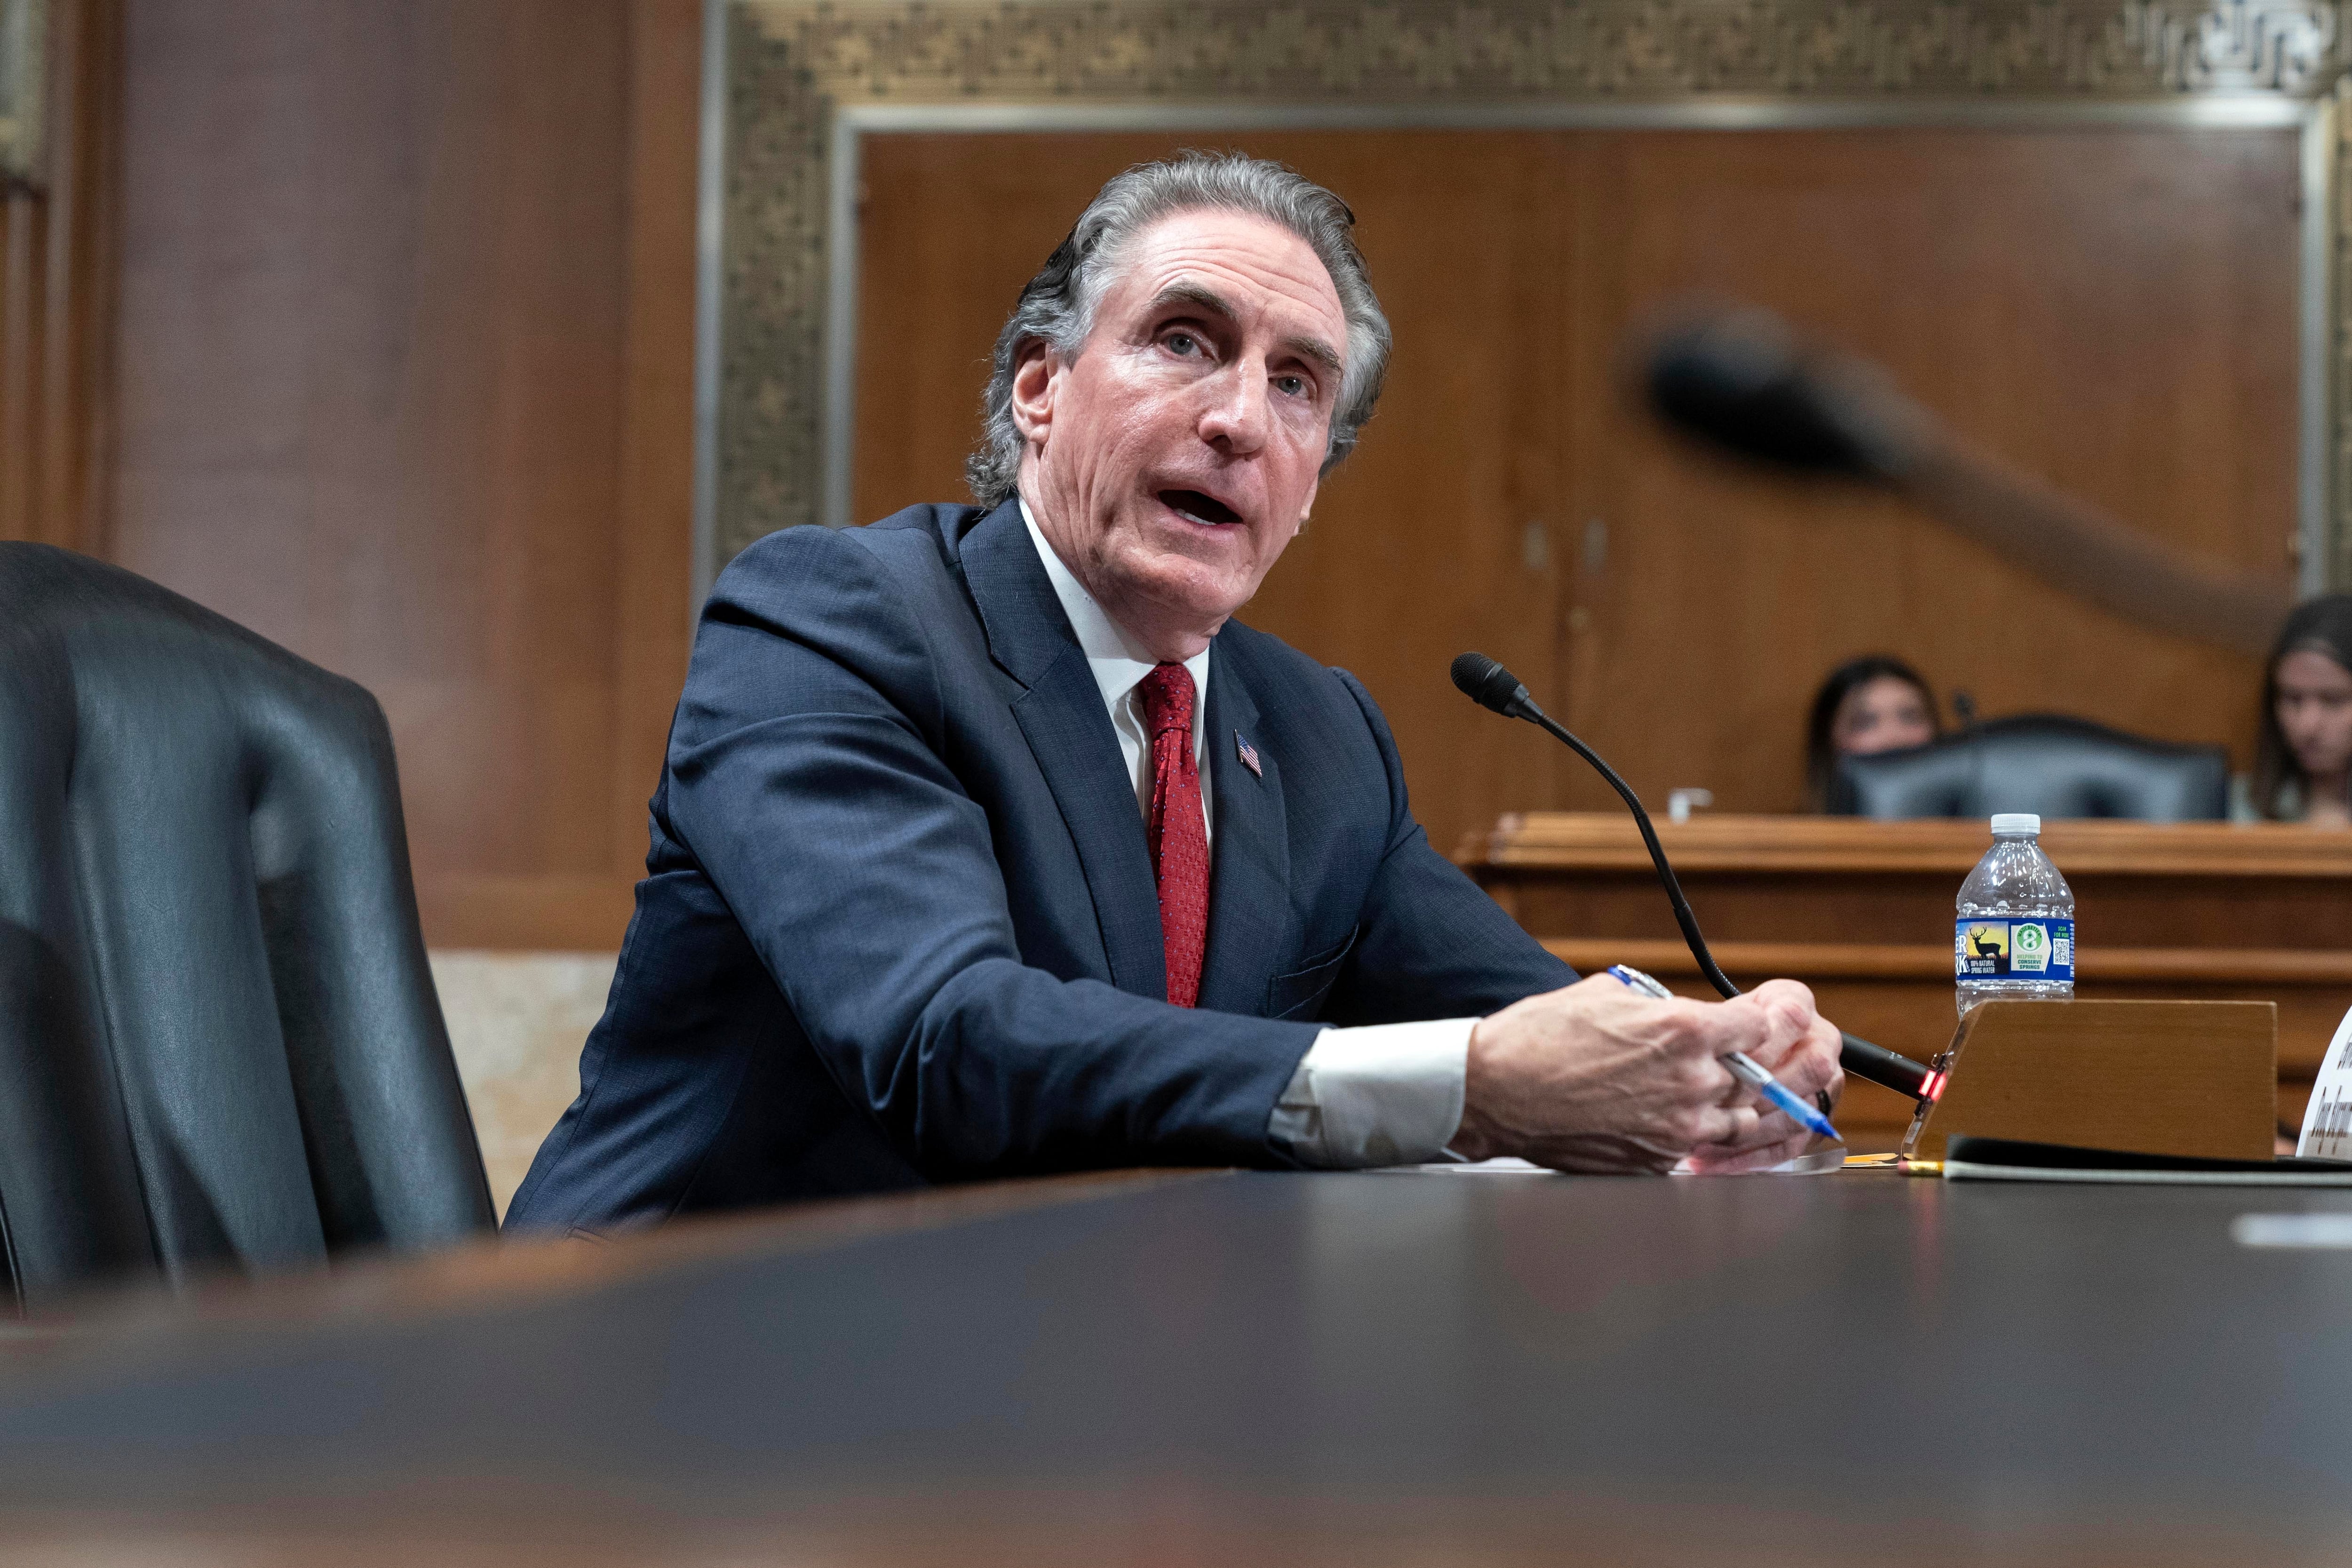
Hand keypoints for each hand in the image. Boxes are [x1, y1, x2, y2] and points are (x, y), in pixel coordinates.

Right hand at [1451, 974, 1843, 1173]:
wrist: (1495, 1092)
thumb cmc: (1540, 1038)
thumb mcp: (1610, 996)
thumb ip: (1666, 1008)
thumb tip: (1697, 1018)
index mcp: (1681, 1030)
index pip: (1766, 1020)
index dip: (1788, 1007)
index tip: (1792, 1003)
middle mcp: (1691, 1082)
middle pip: (1779, 1071)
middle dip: (1808, 1050)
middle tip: (1819, 1039)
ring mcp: (1679, 1127)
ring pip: (1759, 1118)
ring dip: (1784, 1100)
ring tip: (1799, 1084)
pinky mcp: (1661, 1159)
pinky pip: (1719, 1151)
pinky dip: (1741, 1138)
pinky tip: (1752, 1126)